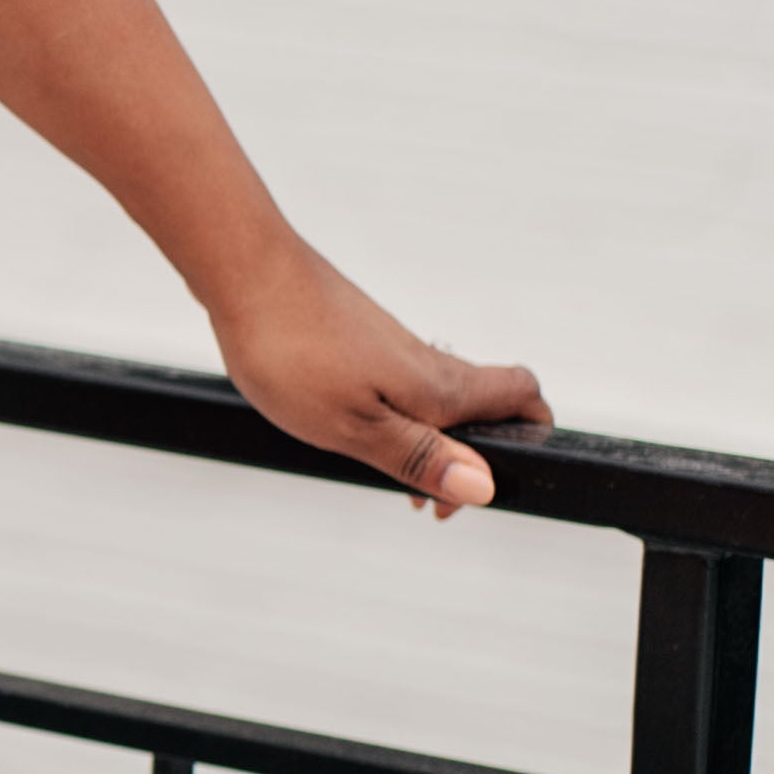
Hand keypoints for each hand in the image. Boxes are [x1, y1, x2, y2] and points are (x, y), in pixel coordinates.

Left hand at [205, 237, 550, 519]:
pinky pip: (402, 384)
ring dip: (431, 440)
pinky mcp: (363, 339)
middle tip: (426, 499)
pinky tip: (356, 431)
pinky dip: (397, 418)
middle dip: (472, 456)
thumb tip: (484, 485)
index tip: (489, 484)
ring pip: (440, 397)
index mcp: (438, 387)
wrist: (246, 275)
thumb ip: (419, 456)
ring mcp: (395, 348)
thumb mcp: (355, 426)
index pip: (525, 399)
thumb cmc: (293, 350)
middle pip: (485, 405)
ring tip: (389, 475)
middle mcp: (428, 362)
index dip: (528, 442)